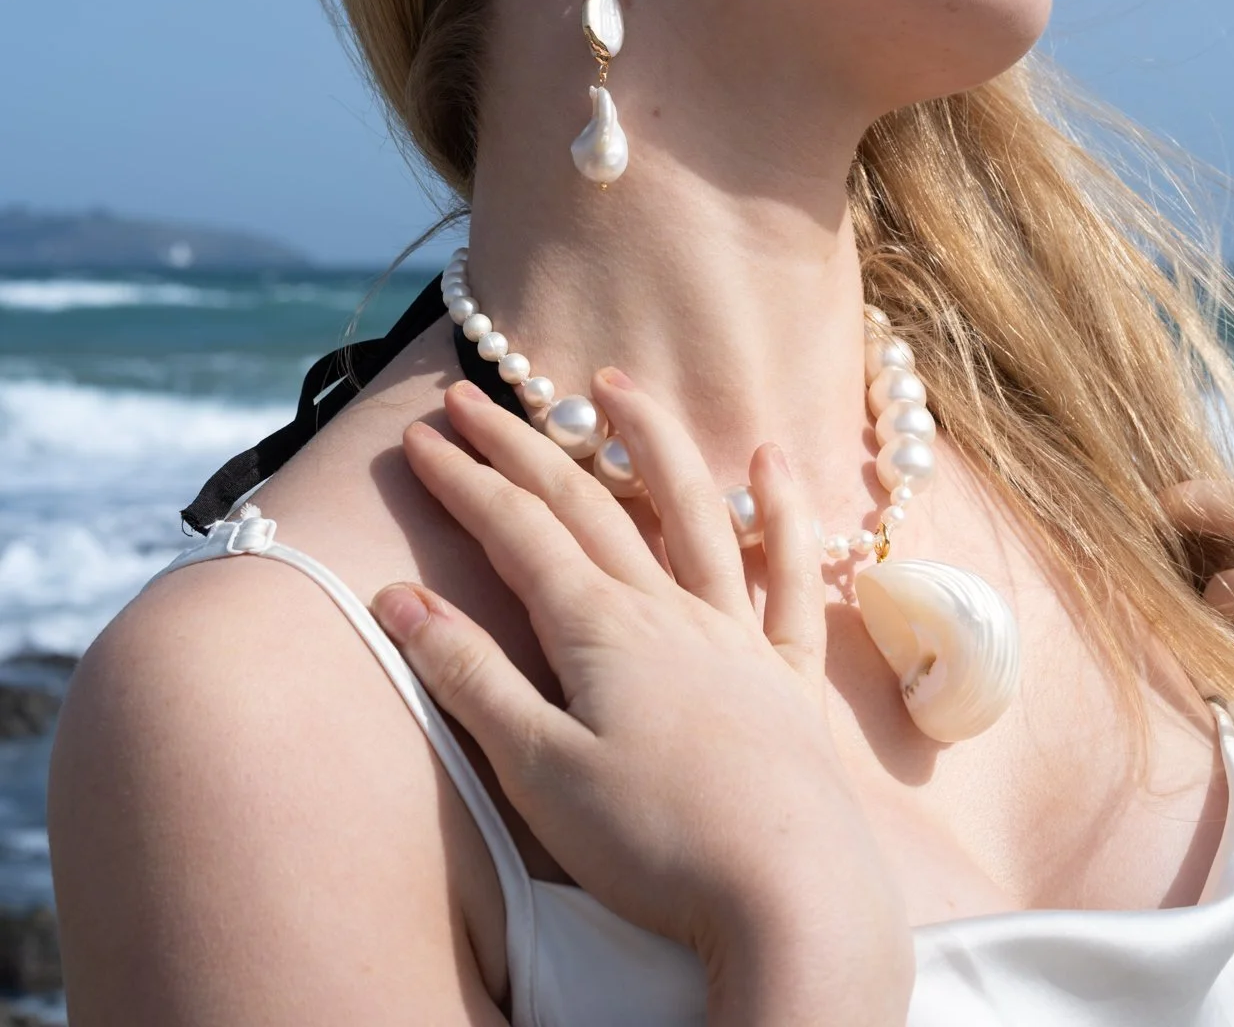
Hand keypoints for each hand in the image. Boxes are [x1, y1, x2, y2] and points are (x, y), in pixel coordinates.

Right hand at [373, 374, 913, 1026]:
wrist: (787, 893)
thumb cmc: (653, 843)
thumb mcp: (537, 769)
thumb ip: (471, 676)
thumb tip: (399, 596)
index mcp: (599, 630)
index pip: (518, 532)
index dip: (466, 480)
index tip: (420, 434)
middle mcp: (669, 610)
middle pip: (586, 506)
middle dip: (523, 448)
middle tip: (472, 395)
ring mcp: (736, 633)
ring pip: (691, 510)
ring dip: (648, 442)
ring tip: (617, 384)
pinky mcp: (790, 672)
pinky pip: (791, 573)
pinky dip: (784, 511)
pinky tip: (772, 458)